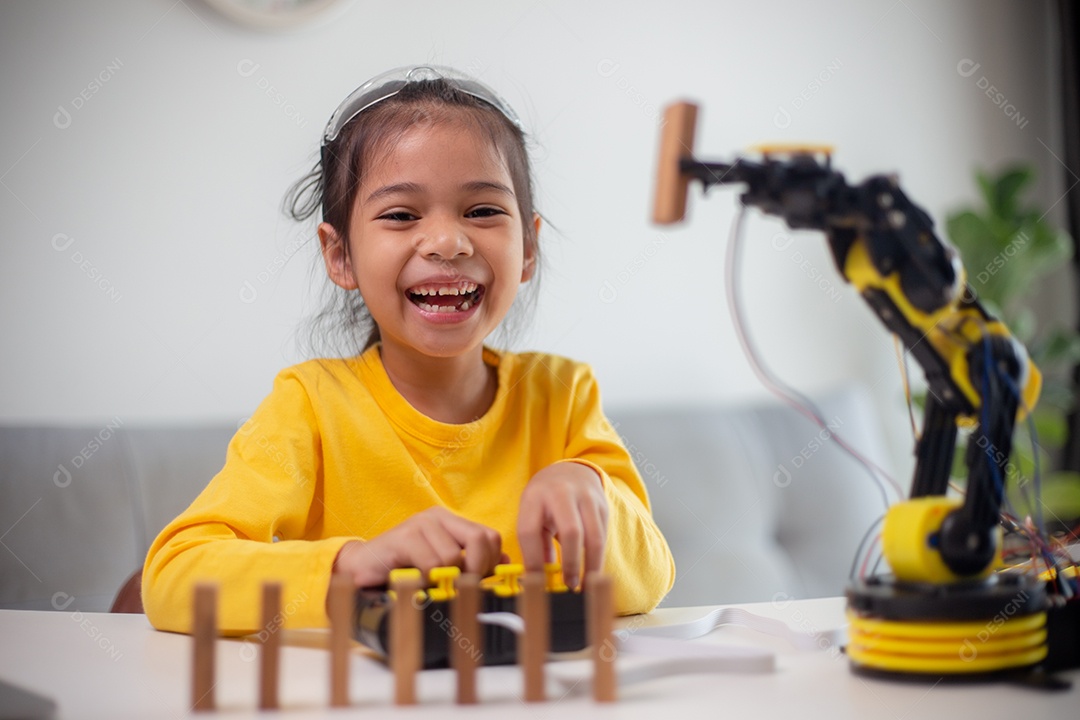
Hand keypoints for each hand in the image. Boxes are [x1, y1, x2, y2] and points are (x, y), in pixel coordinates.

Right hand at [332, 507, 503, 588]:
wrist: (361, 569)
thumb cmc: (404, 571)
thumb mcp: (441, 567)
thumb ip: (471, 564)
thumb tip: (507, 564)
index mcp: (450, 522)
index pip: (491, 537)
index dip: (491, 562)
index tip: (477, 580)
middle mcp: (437, 517)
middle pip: (481, 539)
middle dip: (476, 570)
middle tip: (457, 586)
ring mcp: (420, 524)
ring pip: (454, 557)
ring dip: (442, 579)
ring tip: (426, 582)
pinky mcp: (404, 537)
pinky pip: (431, 563)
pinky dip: (426, 579)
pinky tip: (414, 580)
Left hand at [517, 462, 607, 589]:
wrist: (571, 471)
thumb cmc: (545, 501)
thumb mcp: (532, 515)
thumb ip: (535, 546)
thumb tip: (537, 581)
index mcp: (535, 497)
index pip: (530, 532)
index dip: (533, 561)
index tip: (537, 583)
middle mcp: (561, 494)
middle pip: (571, 532)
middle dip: (571, 564)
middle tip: (569, 586)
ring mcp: (586, 497)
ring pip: (594, 536)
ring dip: (591, 565)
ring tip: (584, 584)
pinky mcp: (603, 505)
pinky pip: (603, 536)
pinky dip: (598, 557)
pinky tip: (591, 571)